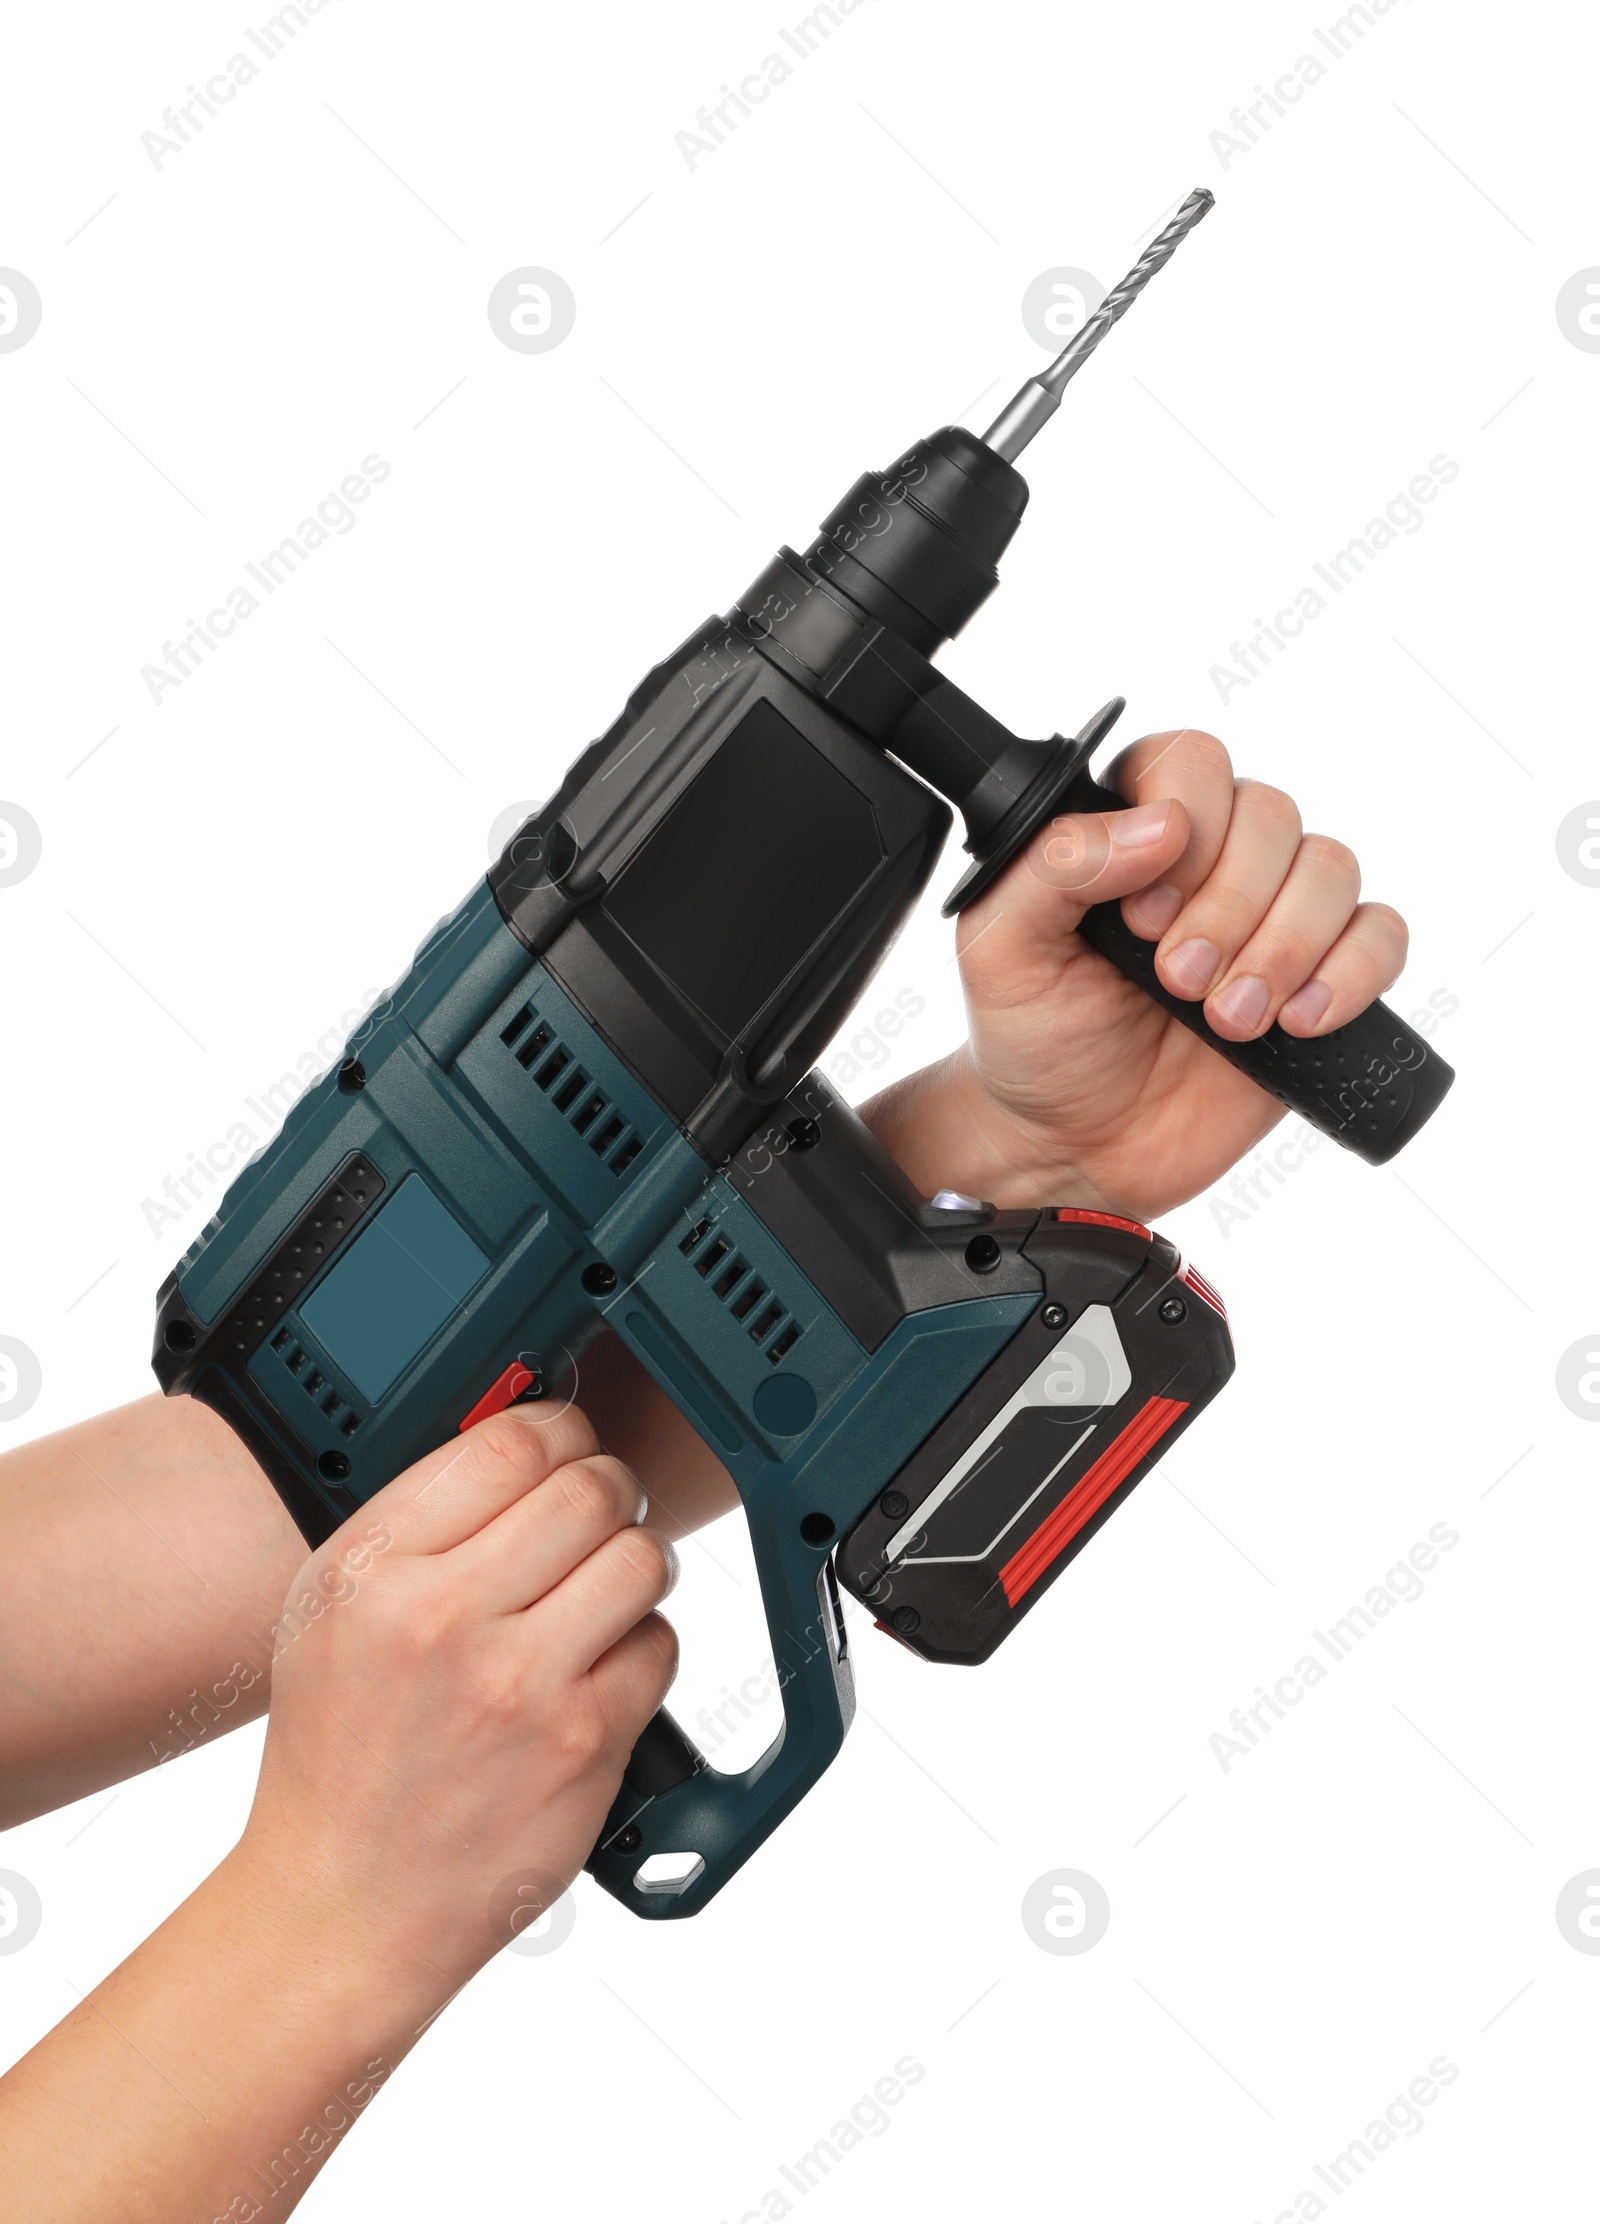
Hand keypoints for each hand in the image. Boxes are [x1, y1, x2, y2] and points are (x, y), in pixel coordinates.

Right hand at [239, 1399, 677, 1991]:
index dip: (560, 1431)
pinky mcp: (584, 1743)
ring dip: (636, 1567)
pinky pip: (660, 1646)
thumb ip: (421, 1522)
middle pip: (591, 1489)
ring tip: (602, 1595)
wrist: (343, 1906)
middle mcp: (443, 1617)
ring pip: (641, 1558)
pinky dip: (642, 1653)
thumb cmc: (339, 1758)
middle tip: (597, 1520)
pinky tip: (596, 1676)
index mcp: (374, 1568)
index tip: (567, 1447)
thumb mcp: (332, 1612)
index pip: (510, 1443)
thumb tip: (526, 1442)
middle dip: (608, 1493)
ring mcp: (520, 1682)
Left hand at [863, 727, 1407, 1220]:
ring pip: (1332, 867)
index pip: (1193, 761)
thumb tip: (1159, 822)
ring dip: (1284, 946)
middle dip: (1230, 905)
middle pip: (1273, 814)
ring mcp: (1273, 915)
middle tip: (1177, 980)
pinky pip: (1382, 936)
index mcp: (1132, 828)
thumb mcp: (1003, 950)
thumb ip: (1057, 867)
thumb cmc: (1033, 1038)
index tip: (1143, 914)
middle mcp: (1212, 857)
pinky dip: (1351, 975)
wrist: (1077, 1144)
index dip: (1186, 826)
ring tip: (1227, 1018)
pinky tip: (1296, 1021)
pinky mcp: (1321, 976)